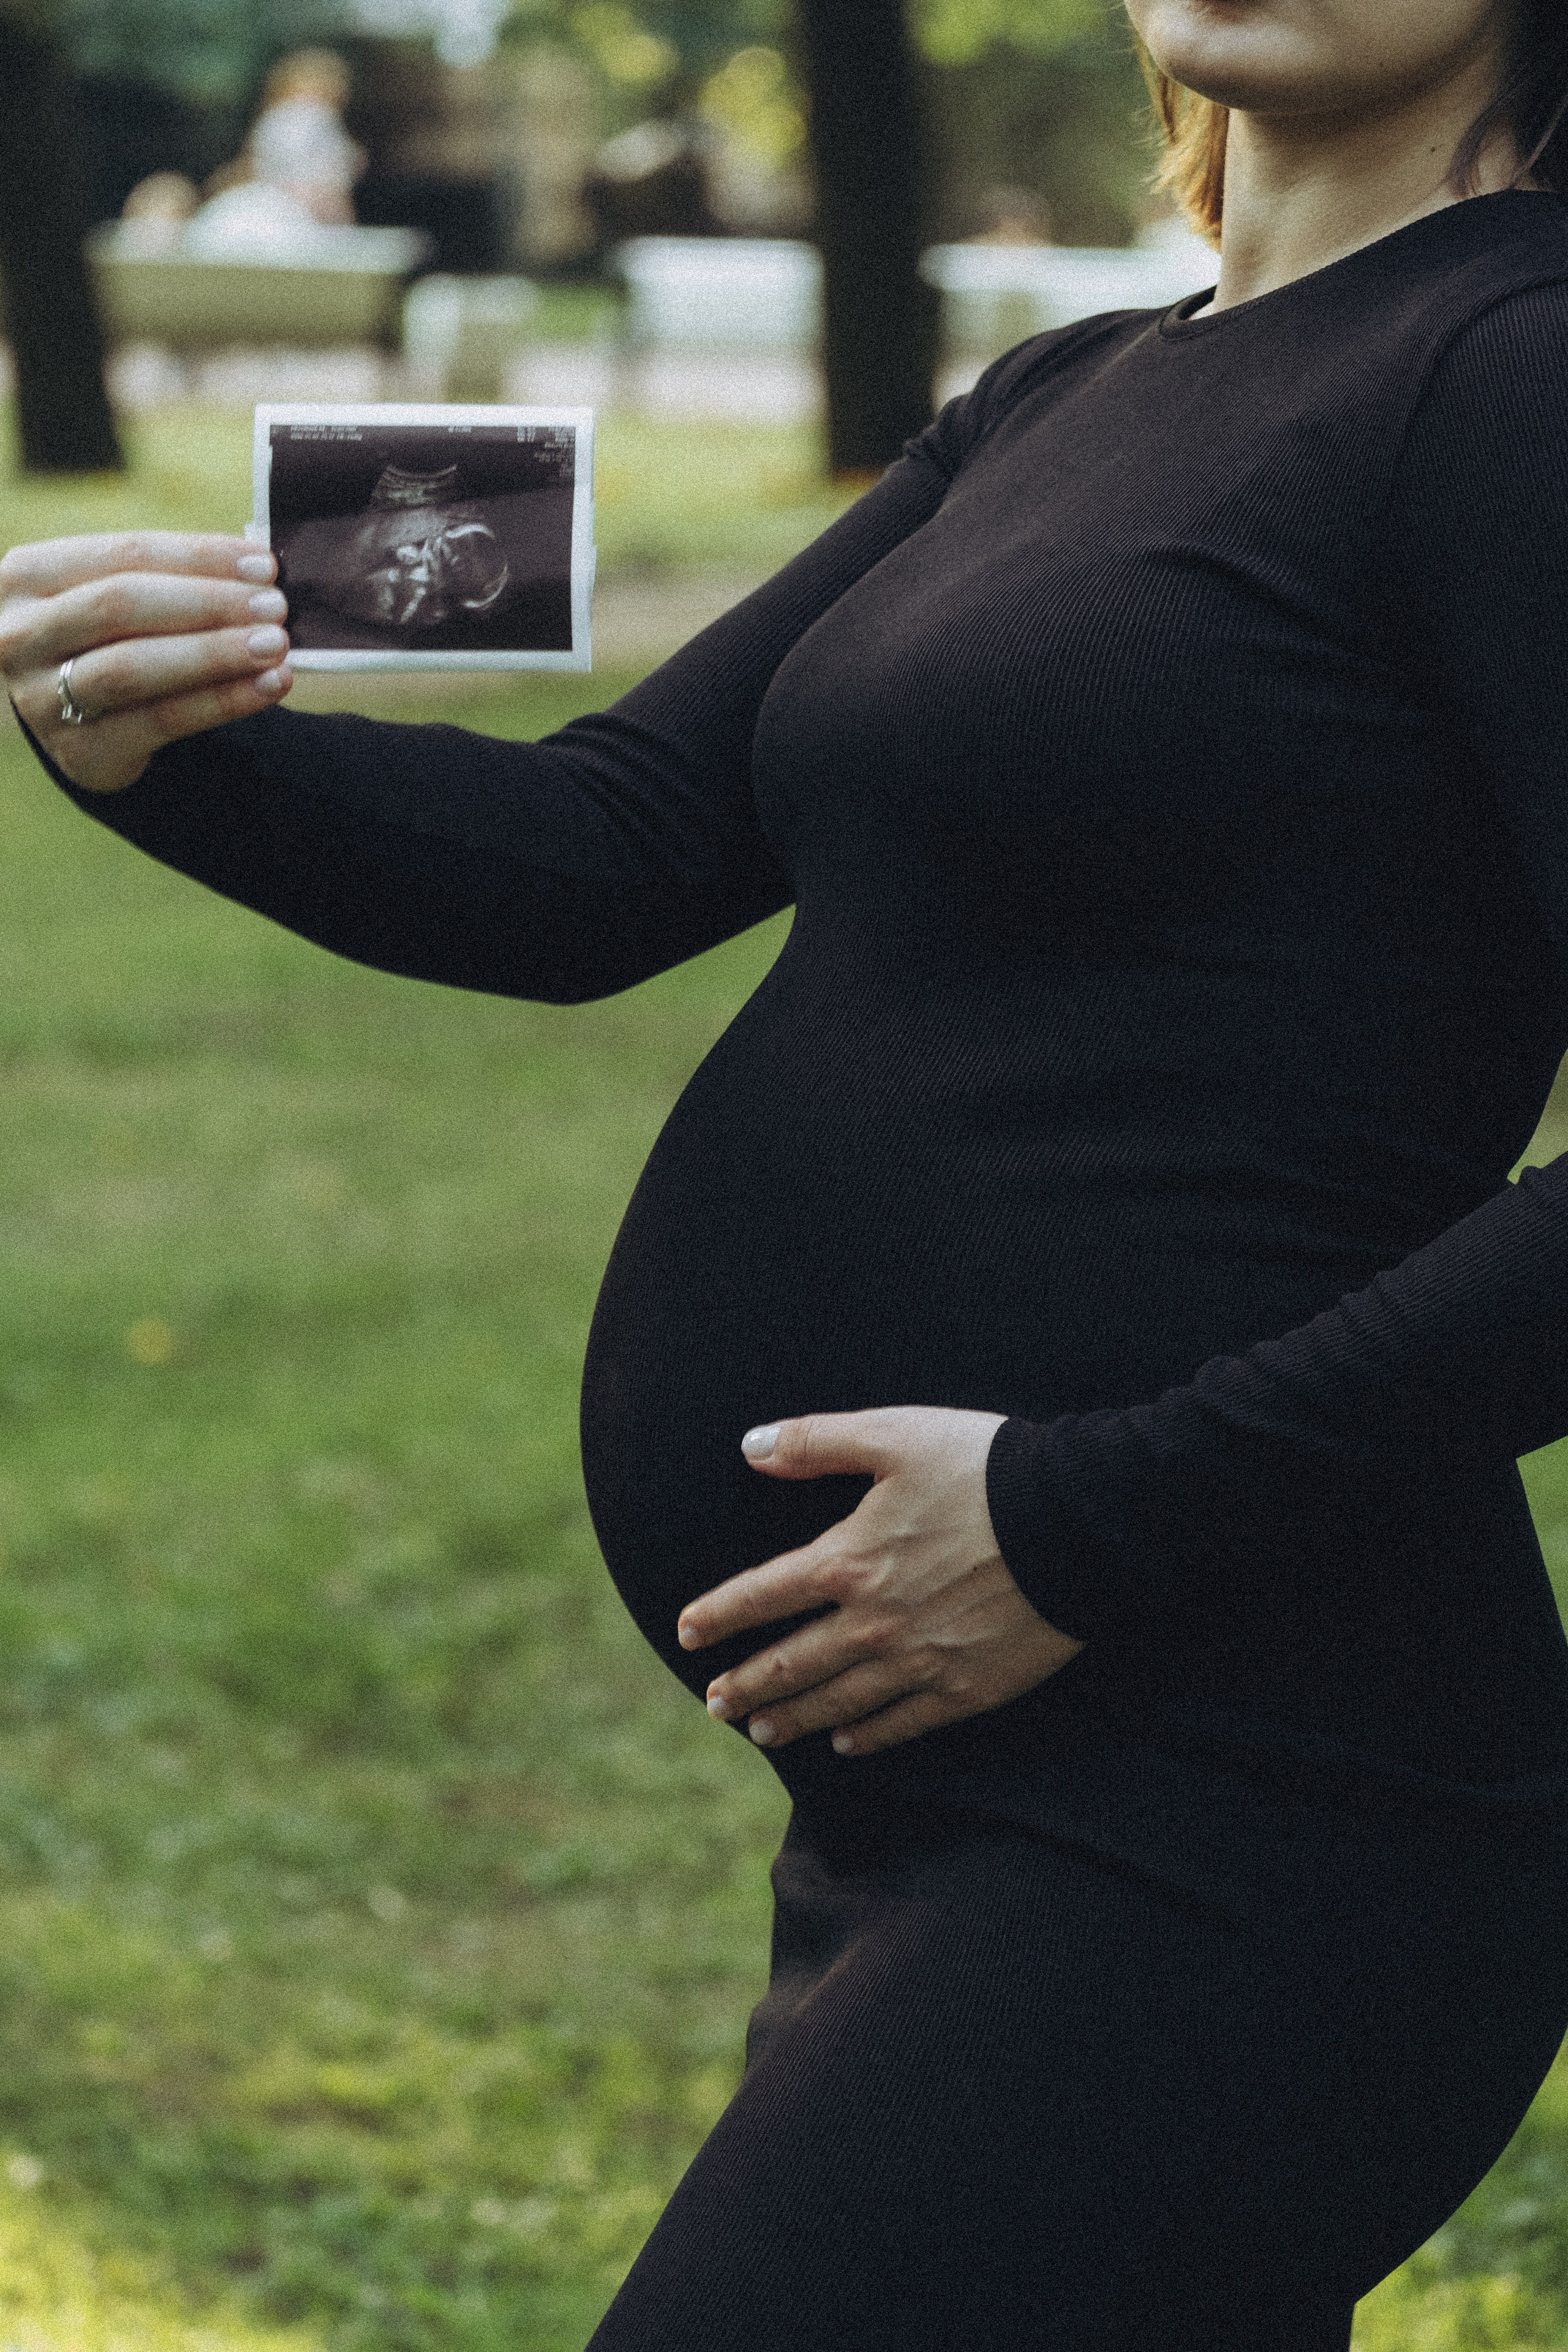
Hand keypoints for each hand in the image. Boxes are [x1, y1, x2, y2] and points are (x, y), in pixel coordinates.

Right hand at [0, 531, 293, 794]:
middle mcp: (21, 633)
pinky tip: (268, 687)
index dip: (199, 557)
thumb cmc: (108, 640)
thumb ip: (170, 578)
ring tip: (276, 646)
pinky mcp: (79, 751)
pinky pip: (160, 720)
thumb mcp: (117, 597)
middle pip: (122, 605)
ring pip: (134, 667)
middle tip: (275, 607)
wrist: (74, 720)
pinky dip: (221, 701)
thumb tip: (258, 571)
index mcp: (29, 575)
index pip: (124, 554)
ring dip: (214, 654)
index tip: (264, 564)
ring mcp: (40, 697)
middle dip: (208, 603)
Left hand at [678, 1406, 1082, 1757]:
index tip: (687, 1634)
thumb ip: (815, 1441)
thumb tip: (748, 1448)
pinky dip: (869, 1736)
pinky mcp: (968, 1688)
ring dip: (794, 1718)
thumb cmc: (986, 1468)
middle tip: (714, 1704)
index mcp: (848, 1560)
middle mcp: (874, 1622)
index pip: (762, 1595)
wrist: (1079, 1521)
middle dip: (747, 1685)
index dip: (719, 1616)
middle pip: (792, 1663)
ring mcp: (920, 1661)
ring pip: (839, 1702)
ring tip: (762, 1733)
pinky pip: (904, 1723)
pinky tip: (848, 1744)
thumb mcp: (894, 1435)